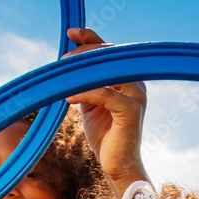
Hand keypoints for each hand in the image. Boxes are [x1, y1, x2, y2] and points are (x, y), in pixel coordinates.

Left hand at [61, 27, 148, 198]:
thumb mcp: (91, 103)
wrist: (118, 165)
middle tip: (62, 60)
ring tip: (62, 76)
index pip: (110, 50)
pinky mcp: (131, 111)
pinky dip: (84, 93)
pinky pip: (105, 94)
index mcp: (129, 78)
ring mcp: (136, 96)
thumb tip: (67, 66)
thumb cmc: (105, 136)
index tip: (70, 33)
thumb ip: (86, 83)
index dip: (91, 37)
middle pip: (110, 55)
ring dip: (83, 70)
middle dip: (83, 53)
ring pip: (109, 70)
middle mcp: (137, 83)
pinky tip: (68, 98)